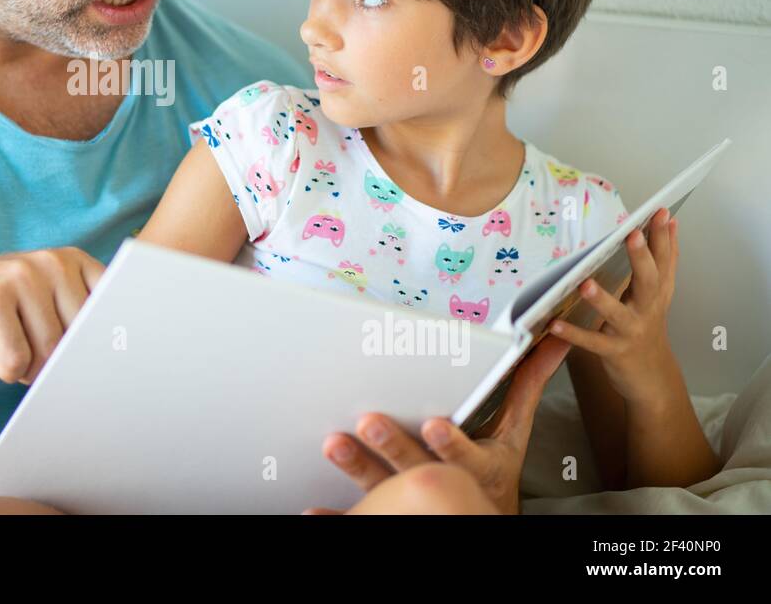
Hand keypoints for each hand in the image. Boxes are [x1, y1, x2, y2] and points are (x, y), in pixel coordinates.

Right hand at [0, 247, 104, 383]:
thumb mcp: (43, 301)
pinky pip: (17, 357)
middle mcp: (51, 262)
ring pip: (49, 349)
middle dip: (60, 360)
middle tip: (37, 359)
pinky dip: (7, 370)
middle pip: (79, 335)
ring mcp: (21, 275)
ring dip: (32, 369)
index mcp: (71, 260)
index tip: (101, 358)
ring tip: (14, 355)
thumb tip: (109, 357)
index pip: (111, 305)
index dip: (104, 338)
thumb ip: (76, 316)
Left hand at [308, 334, 570, 514]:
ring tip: (333, 444)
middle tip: (369, 422)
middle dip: (395, 446)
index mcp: (476, 468)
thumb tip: (553, 342)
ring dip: (358, 468)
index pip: (465, 455)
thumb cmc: (492, 476)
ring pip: (383, 490)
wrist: (478, 519)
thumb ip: (526, 388)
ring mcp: (412, 507)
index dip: (450, 442)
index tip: (434, 424)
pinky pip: (360, 522)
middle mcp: (443, 486)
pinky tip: (311, 507)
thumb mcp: (514, 436)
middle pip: (418, 469)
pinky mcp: (386, 521)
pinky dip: (335, 516)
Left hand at [549, 208, 678, 406]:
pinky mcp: (614, 352)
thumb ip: (663, 260)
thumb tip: (671, 223)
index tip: (661, 213)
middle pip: (649, 282)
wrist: (652, 376)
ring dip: (602, 299)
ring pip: (618, 314)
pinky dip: (573, 334)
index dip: (663, 237)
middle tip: (632, 235)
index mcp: (657, 294)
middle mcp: (648, 310)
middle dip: (641, 258)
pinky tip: (555, 324)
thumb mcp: (658, 293)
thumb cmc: (647, 326)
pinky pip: (592, 342)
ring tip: (585, 282)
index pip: (664, 261)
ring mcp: (631, 331)